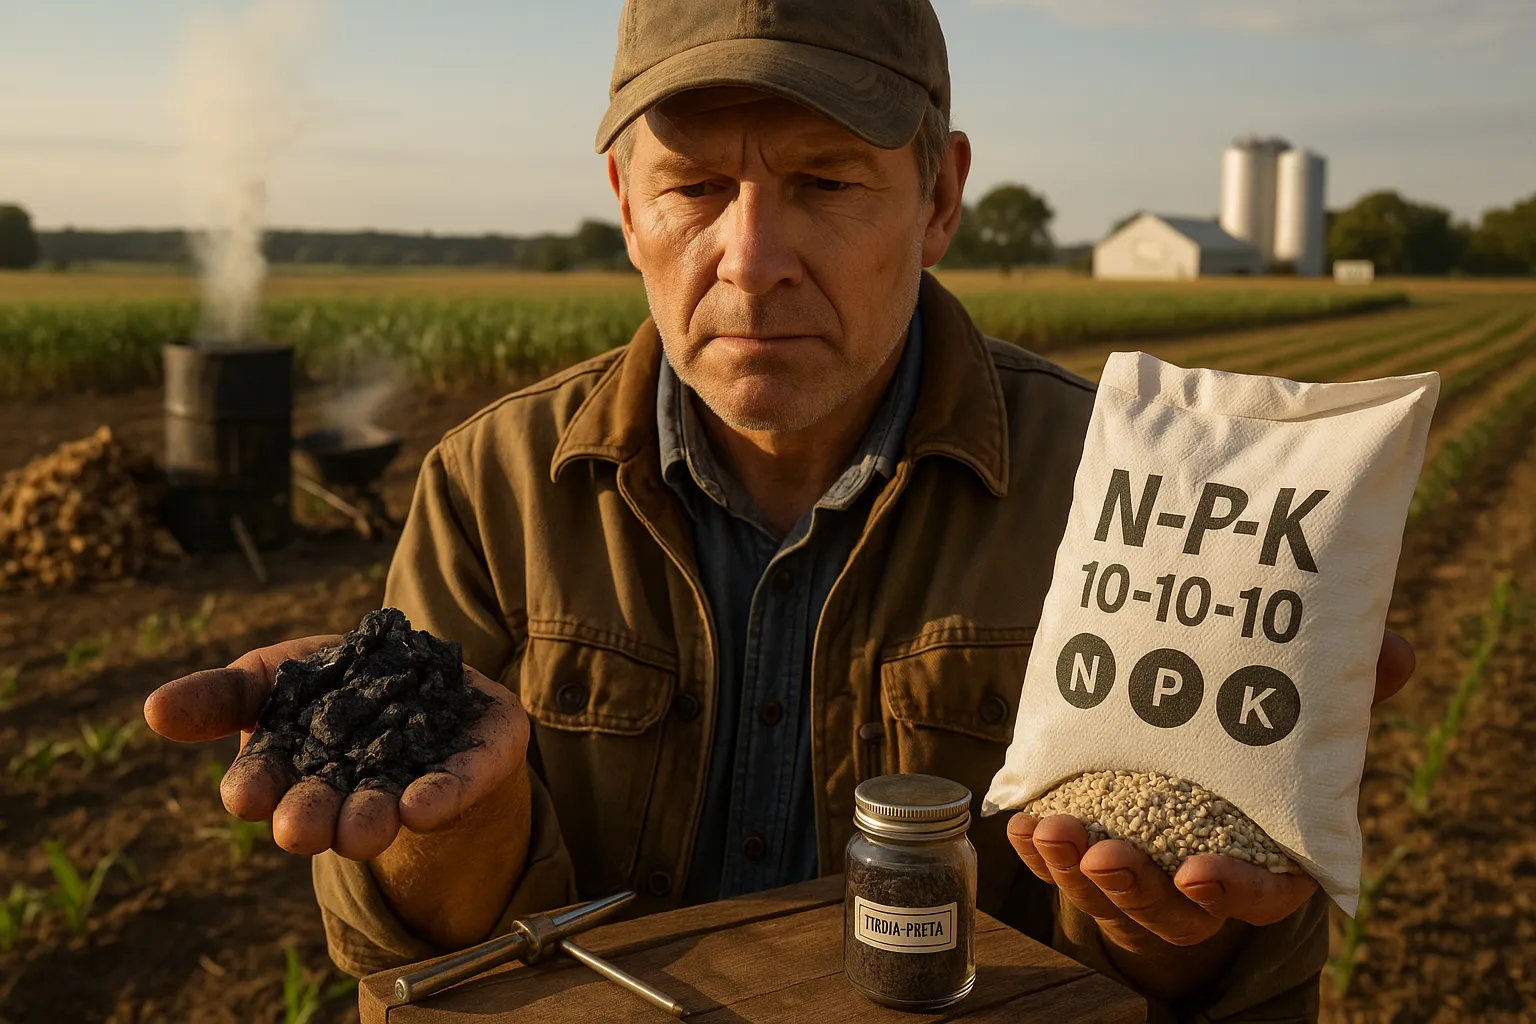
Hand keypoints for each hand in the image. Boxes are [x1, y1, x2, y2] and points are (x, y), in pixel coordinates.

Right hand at [144, 635, 529, 860]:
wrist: (431, 676)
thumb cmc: (334, 683)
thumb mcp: (273, 675)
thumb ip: (221, 695)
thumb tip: (153, 710)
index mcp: (294, 770)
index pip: (263, 784)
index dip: (254, 788)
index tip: (244, 795)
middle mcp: (350, 788)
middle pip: (322, 809)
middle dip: (310, 818)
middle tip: (298, 831)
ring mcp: (414, 780)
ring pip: (387, 808)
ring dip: (371, 820)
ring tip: (365, 829)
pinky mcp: (475, 764)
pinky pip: (461, 782)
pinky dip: (443, 794)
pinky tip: (426, 805)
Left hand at [1007, 629, 1415, 990]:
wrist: (1200, 759)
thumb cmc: (1262, 742)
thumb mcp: (1305, 715)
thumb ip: (1346, 691)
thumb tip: (1398, 649)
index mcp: (1269, 856)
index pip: (1260, 895)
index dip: (1232, 892)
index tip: (1198, 874)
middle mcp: (1203, 877)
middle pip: (1172, 908)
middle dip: (1135, 887)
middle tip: (1105, 855)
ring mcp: (1143, 871)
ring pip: (1107, 891)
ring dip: (1074, 866)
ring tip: (1050, 829)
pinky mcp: (1090, 852)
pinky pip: (1059, 863)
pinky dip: (1038, 847)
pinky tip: (1020, 823)